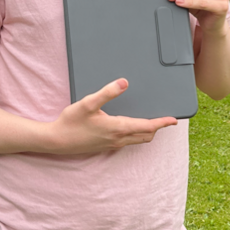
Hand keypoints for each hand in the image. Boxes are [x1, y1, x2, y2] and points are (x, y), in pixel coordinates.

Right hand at [46, 78, 177, 153]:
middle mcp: (118, 139)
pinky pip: (127, 142)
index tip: (173, 120)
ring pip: (137, 140)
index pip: (147, 126)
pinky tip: (130, 127)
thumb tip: (124, 82)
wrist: (56, 141)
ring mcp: (112, 145)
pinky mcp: (105, 147)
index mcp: (117, 128)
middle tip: (166, 120)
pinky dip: (136, 135)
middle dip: (157, 128)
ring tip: (152, 123)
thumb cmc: (71, 122)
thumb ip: (107, 92)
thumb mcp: (88, 103)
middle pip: (145, 135)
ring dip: (147, 132)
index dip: (162, 123)